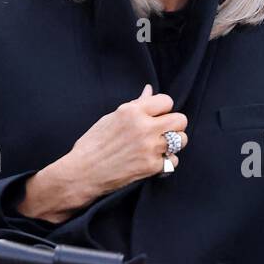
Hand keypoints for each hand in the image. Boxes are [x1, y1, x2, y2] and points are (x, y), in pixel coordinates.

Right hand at [18, 85, 187, 221]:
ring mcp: (149, 148)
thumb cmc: (93, 144)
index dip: (163, 109)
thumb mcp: (111, 118)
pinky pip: (174, 161)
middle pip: (180, 120)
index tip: (157, 116)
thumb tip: (149, 90)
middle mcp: (144, 128)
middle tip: (163, 131)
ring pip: (181, 140)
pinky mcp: (151, 166)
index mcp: (132, 112)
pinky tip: (154, 161)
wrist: (82, 173)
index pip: (167, 101)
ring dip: (173, 143)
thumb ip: (135, 105)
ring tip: (160, 146)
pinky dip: (166, 162)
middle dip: (174, 125)